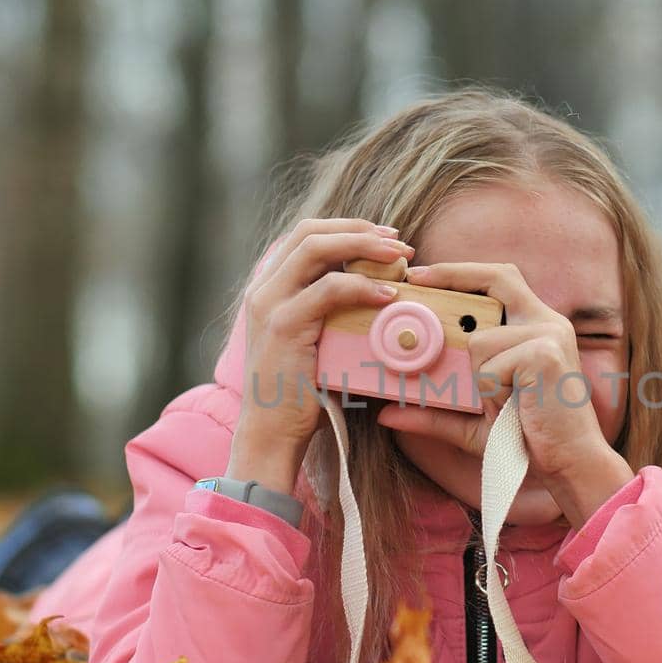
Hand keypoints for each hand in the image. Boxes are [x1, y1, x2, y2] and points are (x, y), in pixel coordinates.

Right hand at [226, 218, 415, 493]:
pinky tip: (388, 294)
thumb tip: (383, 292)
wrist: (271, 434)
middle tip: (398, 241)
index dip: (346, 228)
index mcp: (268, 288)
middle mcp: (263, 289)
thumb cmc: (300, 393)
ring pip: (316, 248)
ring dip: (362, 245)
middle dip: (359, 229)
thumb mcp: (315, 342)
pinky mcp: (284, 325)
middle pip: (310, 231)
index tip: (383, 238)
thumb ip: (333, 312)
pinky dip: (362, 286)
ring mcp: (270, 304)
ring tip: (398, 255)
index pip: (305, 235)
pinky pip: (328, 290)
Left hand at [377, 263, 633, 527]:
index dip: (461, 271)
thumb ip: (434, 413)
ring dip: (478, 380)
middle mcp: (548, 323)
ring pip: (478, 341)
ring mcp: (548, 335)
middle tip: (414, 286)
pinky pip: (489, 367)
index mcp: (538, 328)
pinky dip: (491, 394)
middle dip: (451, 280)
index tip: (420, 274)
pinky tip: (513, 409)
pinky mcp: (544, 354)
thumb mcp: (473, 424)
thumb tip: (385, 416)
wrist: (570, 466)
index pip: (500, 279)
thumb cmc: (528, 442)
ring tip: (504, 405)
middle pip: (493, 284)